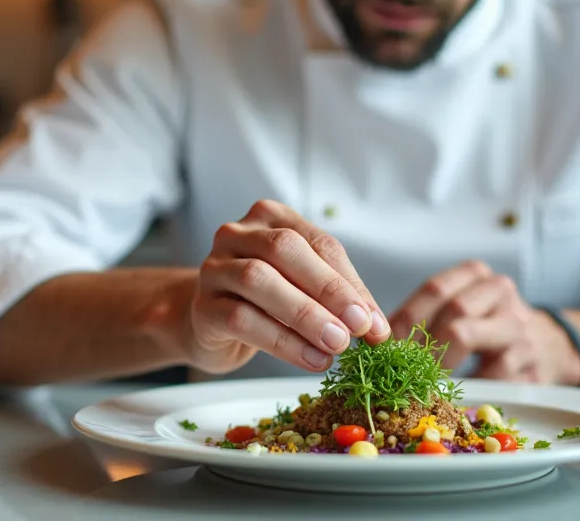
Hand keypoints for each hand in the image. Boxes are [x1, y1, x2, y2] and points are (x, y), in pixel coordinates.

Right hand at [186, 200, 391, 373]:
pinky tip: (310, 359)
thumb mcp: (304, 290)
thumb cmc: (263, 302)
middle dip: (328, 289)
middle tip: (358, 327)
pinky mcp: (203, 306)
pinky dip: (282, 341)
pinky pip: (240, 319)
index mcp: (271, 219)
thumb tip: (377, 328)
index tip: (375, 321)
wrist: (209, 324)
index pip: (320, 244)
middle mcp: (238, 234)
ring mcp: (214, 268)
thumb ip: (337, 300)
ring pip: (259, 280)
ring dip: (304, 315)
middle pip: (285, 250)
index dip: (350, 282)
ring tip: (336, 344)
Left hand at [389, 261, 579, 384]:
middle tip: (396, 366)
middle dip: (419, 340)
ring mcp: (519, 326)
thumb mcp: (460, 311)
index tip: (380, 341)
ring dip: (437, 360)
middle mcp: (501, 293)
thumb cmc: (488, 330)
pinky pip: (488, 373)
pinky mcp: (530, 362)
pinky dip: (465, 384)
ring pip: (467, 334)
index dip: (405, 316)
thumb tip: (373, 340)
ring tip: (420, 378)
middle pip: (452, 309)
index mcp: (478, 276)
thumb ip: (425, 319)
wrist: (550, 348)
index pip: (436, 289)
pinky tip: (453, 392)